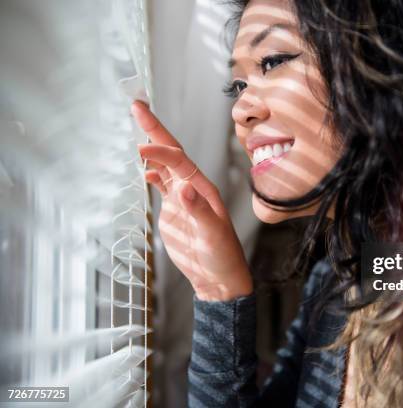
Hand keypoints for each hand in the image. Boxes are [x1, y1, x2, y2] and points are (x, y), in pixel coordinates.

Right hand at [132, 100, 252, 300]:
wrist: (218, 278)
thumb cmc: (222, 256)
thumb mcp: (213, 235)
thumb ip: (199, 212)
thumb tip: (182, 188)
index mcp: (204, 190)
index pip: (179, 162)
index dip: (160, 152)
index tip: (141, 150)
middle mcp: (193, 189)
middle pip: (171, 153)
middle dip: (155, 131)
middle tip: (137, 106)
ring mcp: (182, 199)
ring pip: (165, 166)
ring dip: (152, 149)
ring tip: (138, 127)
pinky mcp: (175, 212)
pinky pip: (163, 187)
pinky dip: (153, 175)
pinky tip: (145, 170)